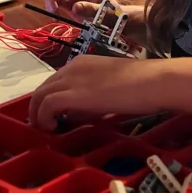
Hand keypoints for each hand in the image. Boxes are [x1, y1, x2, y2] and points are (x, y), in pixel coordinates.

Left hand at [29, 55, 166, 129]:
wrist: (153, 82)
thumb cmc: (141, 87)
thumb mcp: (109, 92)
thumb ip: (91, 100)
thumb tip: (75, 115)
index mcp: (82, 63)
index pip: (55, 81)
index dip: (50, 100)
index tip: (55, 117)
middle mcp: (72, 67)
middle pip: (43, 87)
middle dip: (39, 108)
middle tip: (46, 126)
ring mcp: (72, 78)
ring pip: (39, 95)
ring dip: (38, 114)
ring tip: (47, 130)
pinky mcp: (73, 93)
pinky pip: (46, 104)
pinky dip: (43, 118)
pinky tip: (53, 128)